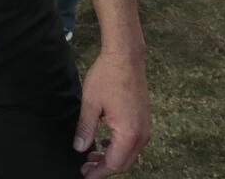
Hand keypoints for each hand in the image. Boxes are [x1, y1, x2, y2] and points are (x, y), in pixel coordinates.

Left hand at [75, 51, 150, 177]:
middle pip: (124, 163)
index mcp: (129, 133)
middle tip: (85, 167)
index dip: (99, 172)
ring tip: (91, 156)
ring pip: (129, 154)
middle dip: (104, 168)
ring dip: (111, 158)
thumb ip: (85, 128)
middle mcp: (142, 134)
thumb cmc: (108, 77)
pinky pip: (133, 143)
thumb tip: (79, 148)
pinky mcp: (143, 120)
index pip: (114, 164)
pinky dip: (119, 148)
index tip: (85, 175)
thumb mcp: (90, 103)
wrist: (125, 57)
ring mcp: (145, 127)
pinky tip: (104, 143)